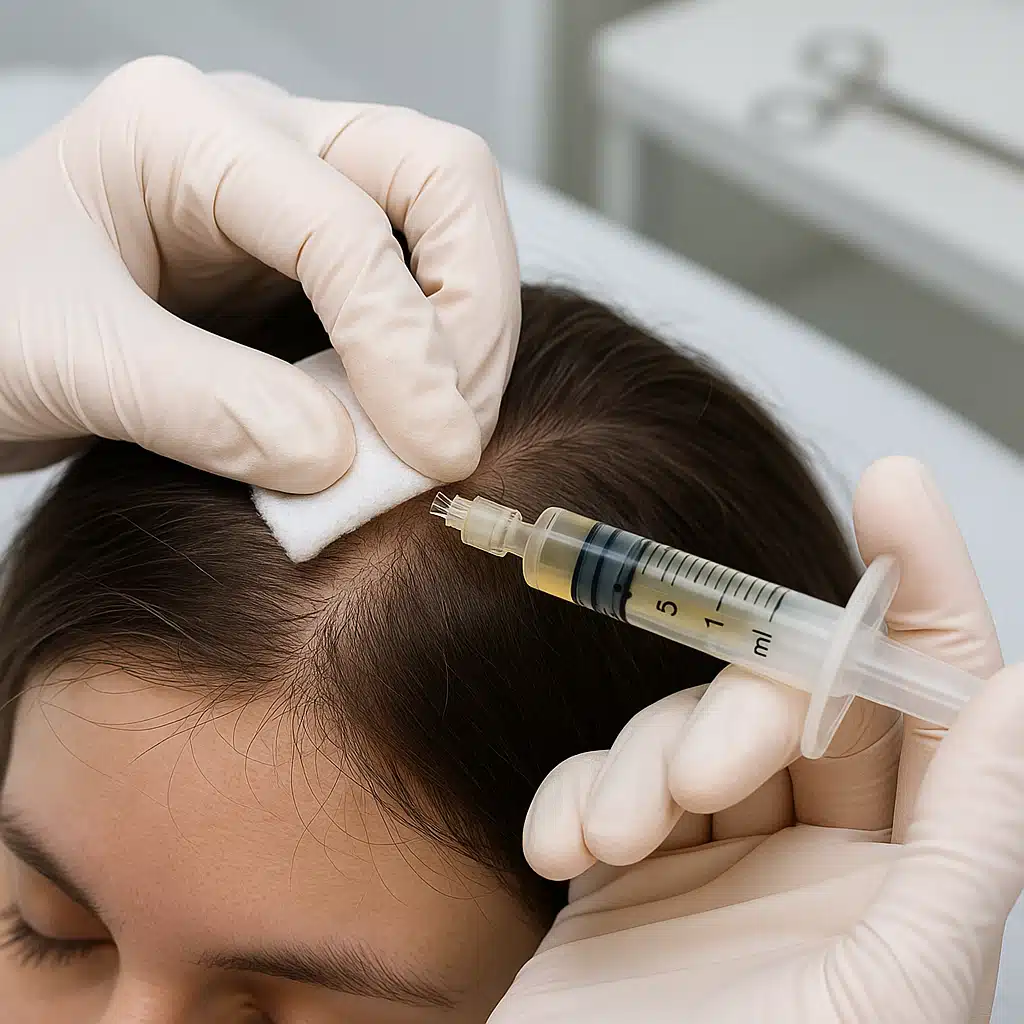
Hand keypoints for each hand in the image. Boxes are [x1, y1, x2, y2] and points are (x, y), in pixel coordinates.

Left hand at [0, 58, 518, 489]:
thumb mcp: (66, 361)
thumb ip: (202, 408)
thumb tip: (341, 459)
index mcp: (185, 132)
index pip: (344, 225)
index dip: (404, 344)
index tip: (431, 453)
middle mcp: (260, 141)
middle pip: (439, 178)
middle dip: (473, 309)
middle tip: (459, 429)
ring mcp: (295, 196)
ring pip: (446, 222)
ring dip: (469, 331)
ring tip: (442, 433)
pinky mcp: (311, 261)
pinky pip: (415, 284)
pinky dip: (435, 353)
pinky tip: (412, 421)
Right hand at [492, 457, 1016, 1022]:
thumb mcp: (903, 980)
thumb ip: (976, 837)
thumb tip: (1017, 690)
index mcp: (908, 884)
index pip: (936, 699)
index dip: (921, 586)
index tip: (889, 486)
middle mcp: (816, 863)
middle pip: (795, 700)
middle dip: (751, 696)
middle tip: (717, 766)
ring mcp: (709, 865)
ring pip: (688, 730)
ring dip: (650, 760)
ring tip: (622, 836)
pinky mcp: (616, 879)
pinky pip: (597, 784)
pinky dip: (577, 797)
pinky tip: (564, 856)